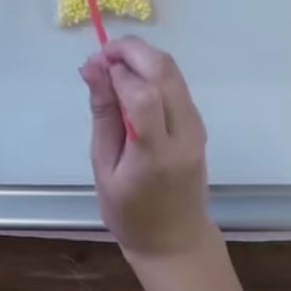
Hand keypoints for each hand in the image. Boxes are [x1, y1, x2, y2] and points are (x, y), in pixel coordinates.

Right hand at [80, 37, 214, 259]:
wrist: (175, 240)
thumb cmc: (130, 214)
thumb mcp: (104, 168)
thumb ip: (103, 116)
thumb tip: (93, 69)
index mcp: (155, 153)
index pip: (143, 95)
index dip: (118, 70)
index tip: (93, 67)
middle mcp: (184, 134)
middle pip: (164, 71)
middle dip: (132, 51)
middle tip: (101, 57)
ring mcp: (196, 127)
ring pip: (173, 72)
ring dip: (142, 58)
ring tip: (110, 68)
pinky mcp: (198, 124)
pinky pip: (176, 86)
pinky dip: (152, 73)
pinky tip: (129, 83)